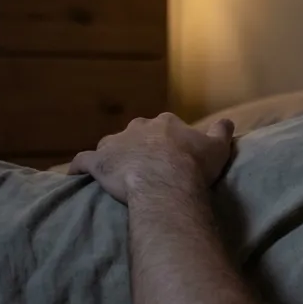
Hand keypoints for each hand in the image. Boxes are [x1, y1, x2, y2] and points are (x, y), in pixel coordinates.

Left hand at [69, 113, 235, 202]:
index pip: (164, 126)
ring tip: (116, 170)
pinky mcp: (97, 162)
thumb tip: (227, 121)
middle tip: (146, 163)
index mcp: (164, 123)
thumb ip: (221, 131)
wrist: (167, 182)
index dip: (168, 140)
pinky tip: (75, 174)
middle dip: (139, 144)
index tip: (173, 153)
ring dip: (112, 154)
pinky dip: (78, 167)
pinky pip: (82, 162)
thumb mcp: (218, 147)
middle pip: (136, 132)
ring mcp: (115, 144)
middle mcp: (138, 128)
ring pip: (110, 145)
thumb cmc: (194, 165)